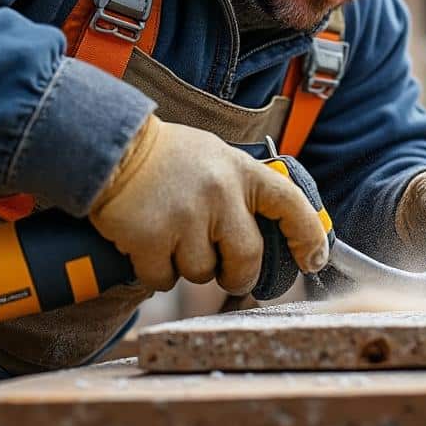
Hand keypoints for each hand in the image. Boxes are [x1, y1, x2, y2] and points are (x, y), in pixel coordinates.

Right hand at [89, 115, 328, 292]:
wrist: (110, 146)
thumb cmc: (167, 156)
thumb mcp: (216, 157)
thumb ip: (242, 188)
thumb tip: (273, 228)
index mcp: (241, 171)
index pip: (290, 204)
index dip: (308, 236)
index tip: (315, 260)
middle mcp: (219, 193)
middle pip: (247, 258)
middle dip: (239, 276)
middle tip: (228, 275)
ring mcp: (185, 216)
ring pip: (202, 272)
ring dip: (188, 266)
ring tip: (172, 237)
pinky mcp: (149, 237)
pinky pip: (164, 279)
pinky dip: (156, 273)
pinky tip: (147, 246)